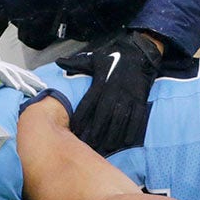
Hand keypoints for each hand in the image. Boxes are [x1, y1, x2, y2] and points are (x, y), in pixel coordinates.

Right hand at [0, 38, 45, 95]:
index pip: (11, 74)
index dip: (23, 81)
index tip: (33, 89)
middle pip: (17, 72)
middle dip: (31, 81)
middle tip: (44, 89)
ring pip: (14, 74)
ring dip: (26, 83)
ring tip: (37, 92)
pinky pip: (3, 75)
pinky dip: (13, 82)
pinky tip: (21, 89)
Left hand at [55, 31, 162, 155]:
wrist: (139, 50)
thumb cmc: (114, 56)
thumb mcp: (94, 58)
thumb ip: (76, 63)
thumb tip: (59, 62)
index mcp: (100, 82)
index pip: (88, 103)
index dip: (81, 118)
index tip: (75, 131)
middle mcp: (114, 91)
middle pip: (103, 115)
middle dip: (96, 131)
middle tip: (89, 146)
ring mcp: (128, 96)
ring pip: (120, 119)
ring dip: (113, 135)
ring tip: (106, 148)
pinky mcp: (141, 98)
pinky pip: (137, 117)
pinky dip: (132, 130)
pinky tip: (126, 142)